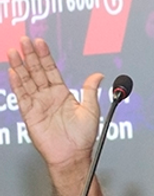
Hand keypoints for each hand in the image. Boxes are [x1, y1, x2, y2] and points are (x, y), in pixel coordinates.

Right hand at [7, 36, 102, 168]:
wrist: (73, 156)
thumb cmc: (83, 138)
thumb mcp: (91, 110)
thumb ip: (90, 90)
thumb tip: (99, 75)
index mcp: (63, 94)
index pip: (51, 70)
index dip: (45, 56)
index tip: (40, 42)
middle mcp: (49, 97)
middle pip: (37, 71)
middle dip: (30, 55)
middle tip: (25, 40)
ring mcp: (38, 104)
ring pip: (27, 81)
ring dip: (20, 66)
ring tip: (14, 51)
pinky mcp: (30, 114)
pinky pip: (22, 96)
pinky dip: (17, 84)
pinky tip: (13, 72)